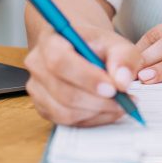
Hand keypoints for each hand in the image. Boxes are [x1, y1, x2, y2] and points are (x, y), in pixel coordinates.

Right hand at [24, 25, 142, 126]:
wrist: (81, 48)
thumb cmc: (95, 45)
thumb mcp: (115, 42)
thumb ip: (123, 57)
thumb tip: (122, 81)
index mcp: (51, 40)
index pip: (60, 61)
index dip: (86, 78)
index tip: (112, 88)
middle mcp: (38, 64)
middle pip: (63, 92)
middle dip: (98, 101)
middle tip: (124, 101)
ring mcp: (37, 88)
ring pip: (65, 112)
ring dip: (97, 112)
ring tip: (119, 105)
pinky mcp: (43, 107)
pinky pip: (66, 122)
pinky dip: (91, 119)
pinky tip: (106, 109)